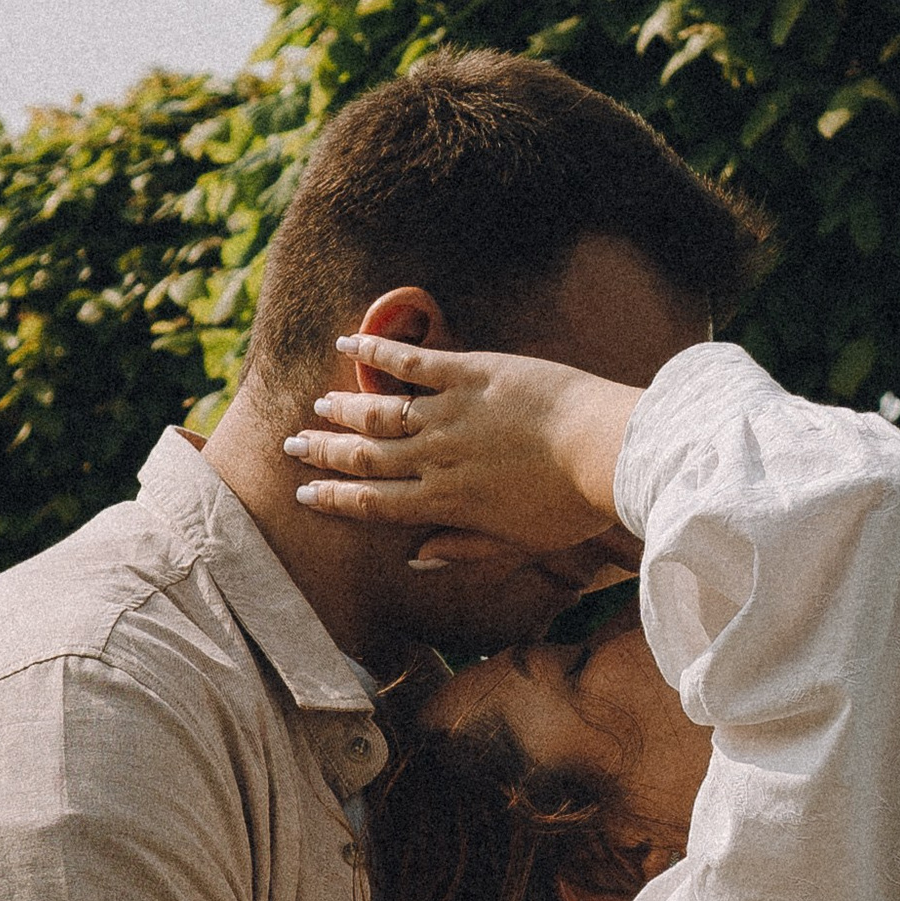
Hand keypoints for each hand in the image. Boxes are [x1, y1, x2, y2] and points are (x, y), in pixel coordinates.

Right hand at [285, 333, 641, 562]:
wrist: (608, 452)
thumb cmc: (572, 504)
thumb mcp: (519, 542)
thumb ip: (464, 549)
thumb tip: (416, 558)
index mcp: (447, 503)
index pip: (377, 504)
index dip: (337, 498)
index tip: (306, 492)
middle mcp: (437, 459)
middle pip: (368, 457)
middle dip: (325, 453)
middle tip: (291, 446)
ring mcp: (451, 414)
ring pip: (380, 412)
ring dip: (344, 408)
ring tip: (316, 405)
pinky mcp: (470, 373)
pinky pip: (412, 361)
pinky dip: (377, 350)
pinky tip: (348, 342)